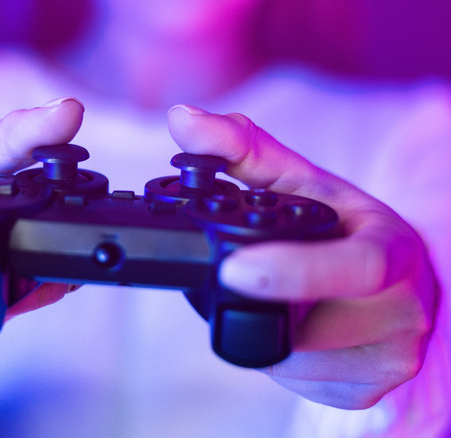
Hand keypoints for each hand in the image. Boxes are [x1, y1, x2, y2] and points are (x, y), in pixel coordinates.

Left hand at [167, 104, 438, 408]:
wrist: (393, 281)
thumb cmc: (342, 226)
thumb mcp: (299, 182)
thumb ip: (240, 149)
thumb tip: (181, 119)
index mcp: (394, 251)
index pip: (355, 269)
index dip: (294, 272)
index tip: (233, 269)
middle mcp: (404, 311)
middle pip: (307, 326)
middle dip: (260, 304)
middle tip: (242, 276)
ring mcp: (388, 359)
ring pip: (293, 360)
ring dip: (262, 330)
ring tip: (274, 295)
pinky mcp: (364, 392)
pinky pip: (297, 382)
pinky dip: (276, 355)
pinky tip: (288, 326)